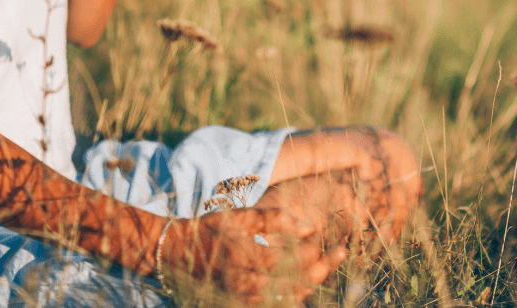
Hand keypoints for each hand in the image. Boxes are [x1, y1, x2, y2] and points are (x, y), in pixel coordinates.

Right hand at [164, 207, 348, 304]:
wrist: (177, 253)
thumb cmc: (212, 229)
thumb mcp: (241, 217)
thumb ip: (275, 219)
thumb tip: (309, 226)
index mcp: (243, 257)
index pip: (290, 261)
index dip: (315, 253)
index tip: (333, 243)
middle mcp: (243, 283)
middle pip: (294, 285)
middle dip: (321, 270)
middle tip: (339, 255)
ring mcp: (241, 299)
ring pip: (287, 300)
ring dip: (310, 285)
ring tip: (324, 267)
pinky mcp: (239, 306)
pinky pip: (273, 306)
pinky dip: (292, 297)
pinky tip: (304, 285)